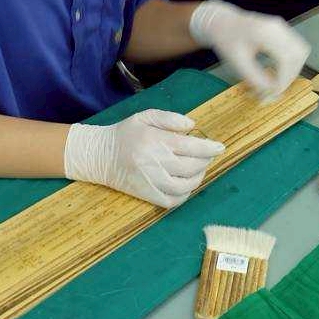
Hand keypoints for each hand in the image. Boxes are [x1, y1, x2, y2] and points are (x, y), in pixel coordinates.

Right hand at [63, 108, 224, 207]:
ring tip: (199, 170)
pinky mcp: (145, 195)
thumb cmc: (125, 133)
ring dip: (198, 179)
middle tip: (207, 156)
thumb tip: (192, 125)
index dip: (209, 148)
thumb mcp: (145, 116)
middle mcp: (154, 162)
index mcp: (155, 141)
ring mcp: (150, 181)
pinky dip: (184, 195)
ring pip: (184, 186)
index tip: (220, 147)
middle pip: (191, 167)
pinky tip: (186, 185)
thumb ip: (170, 118)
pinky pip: (171, 201)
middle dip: (205, 162)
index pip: (190, 146)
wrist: (99, 156)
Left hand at [190, 0, 310, 100]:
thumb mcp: (237, 63)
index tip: (275, 92)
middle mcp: (278, 27)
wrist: (221, 22)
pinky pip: (296, 48)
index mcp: (265, 32)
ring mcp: (282, 27)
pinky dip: (291, 62)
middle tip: (277, 88)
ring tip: (278, 81)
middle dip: (291, 75)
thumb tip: (272, 92)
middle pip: (299, 54)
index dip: (285, 78)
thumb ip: (255, 78)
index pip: (287, 58)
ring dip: (293, 69)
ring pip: (301, 51)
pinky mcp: (283, 30)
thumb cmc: (226, 40)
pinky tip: (278, 71)